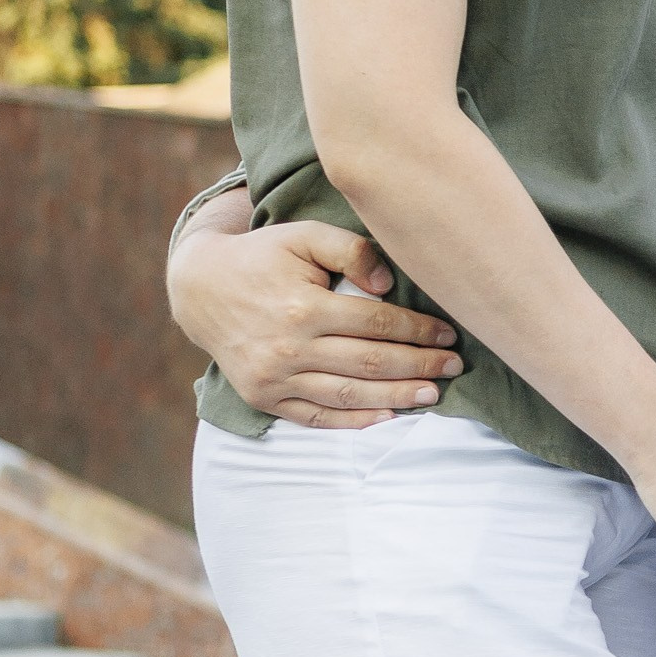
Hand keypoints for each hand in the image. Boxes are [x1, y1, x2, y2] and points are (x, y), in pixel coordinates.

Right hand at [168, 217, 462, 426]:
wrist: (201, 288)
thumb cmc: (264, 256)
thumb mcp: (304, 236)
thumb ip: (351, 250)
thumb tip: (389, 285)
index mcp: (302, 306)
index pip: (376, 324)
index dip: (418, 331)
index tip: (449, 334)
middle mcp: (288, 347)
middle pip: (369, 363)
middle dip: (419, 366)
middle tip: (454, 367)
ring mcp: (274, 378)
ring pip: (348, 395)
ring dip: (396, 398)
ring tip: (432, 394)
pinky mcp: (264, 398)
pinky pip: (316, 417)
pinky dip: (354, 420)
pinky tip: (387, 416)